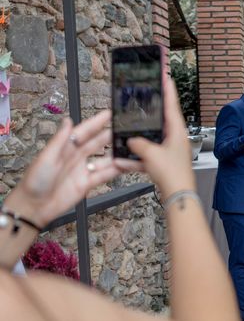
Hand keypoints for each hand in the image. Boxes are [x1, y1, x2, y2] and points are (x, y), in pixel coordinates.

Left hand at [3, 111, 121, 227]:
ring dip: (118, 154)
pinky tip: (127, 165)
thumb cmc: (35, 181)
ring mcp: (84, 170)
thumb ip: (59, 140)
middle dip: (112, 135)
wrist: (35, 207)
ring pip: (106, 159)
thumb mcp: (46, 157)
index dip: (97, 122)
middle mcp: (77, 156)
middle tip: (128, 128)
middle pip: (98, 143)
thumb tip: (68, 120)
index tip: (110, 113)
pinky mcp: (89, 183)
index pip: (84, 131)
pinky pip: (106, 174)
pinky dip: (117, 170)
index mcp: (66, 147)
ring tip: (133, 148)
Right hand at [115, 78, 194, 197]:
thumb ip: (138, 144)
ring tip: (131, 128)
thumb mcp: (151, 154)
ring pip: (154, 137)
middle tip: (147, 95)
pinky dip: (138, 156)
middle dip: (153, 109)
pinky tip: (125, 160)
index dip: (167, 88)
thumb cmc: (172, 174)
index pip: (171, 104)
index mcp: (177, 131)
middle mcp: (176, 139)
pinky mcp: (166, 162)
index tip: (165, 74)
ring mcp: (171, 150)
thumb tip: (131, 141)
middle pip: (163, 118)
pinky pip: (149, 154)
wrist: (178, 195)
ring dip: (142, 134)